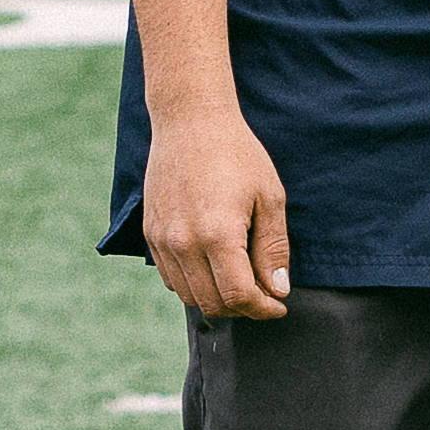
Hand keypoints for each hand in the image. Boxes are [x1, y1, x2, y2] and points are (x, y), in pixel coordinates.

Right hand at [143, 102, 293, 323]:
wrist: (190, 121)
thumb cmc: (237, 154)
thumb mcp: (269, 197)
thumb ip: (273, 248)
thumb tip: (277, 290)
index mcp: (217, 234)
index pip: (239, 295)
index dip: (263, 309)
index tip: (279, 306)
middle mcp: (183, 243)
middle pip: (212, 303)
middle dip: (243, 308)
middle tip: (264, 295)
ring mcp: (162, 239)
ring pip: (189, 296)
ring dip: (217, 299)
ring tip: (241, 282)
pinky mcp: (150, 233)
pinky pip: (171, 277)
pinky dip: (194, 284)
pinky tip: (214, 267)